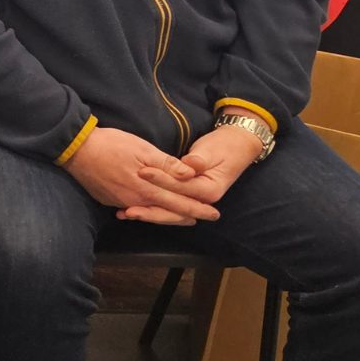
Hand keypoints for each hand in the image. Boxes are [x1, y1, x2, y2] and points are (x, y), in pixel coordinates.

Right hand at [62, 126, 219, 225]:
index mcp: (147, 187)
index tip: (214, 212)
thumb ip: (166, 164)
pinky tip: (153, 212)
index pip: (179, 201)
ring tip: (184, 218)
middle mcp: (136, 200)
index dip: (197, 207)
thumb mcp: (142, 148)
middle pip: (168, 211)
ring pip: (152, 213)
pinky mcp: (110, 200)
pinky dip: (149, 212)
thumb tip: (190, 175)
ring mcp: (122, 202)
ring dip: (170, 216)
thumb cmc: (111, 144)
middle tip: (207, 218)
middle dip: (188, 215)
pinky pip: (135, 209)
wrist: (76, 149)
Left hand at [138, 124, 263, 212]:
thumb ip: (198, 160)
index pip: (180, 189)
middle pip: (172, 209)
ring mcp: (194, 200)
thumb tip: (190, 164)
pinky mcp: (186, 196)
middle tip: (126, 209)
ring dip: (146, 213)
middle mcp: (202, 199)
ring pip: (167, 212)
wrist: (236, 147)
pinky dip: (150, 208)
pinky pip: (167, 206)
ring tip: (123, 213)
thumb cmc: (222, 147)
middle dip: (149, 209)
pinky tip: (129, 210)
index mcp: (209, 189)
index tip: (142, 172)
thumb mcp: (210, 151)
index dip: (161, 180)